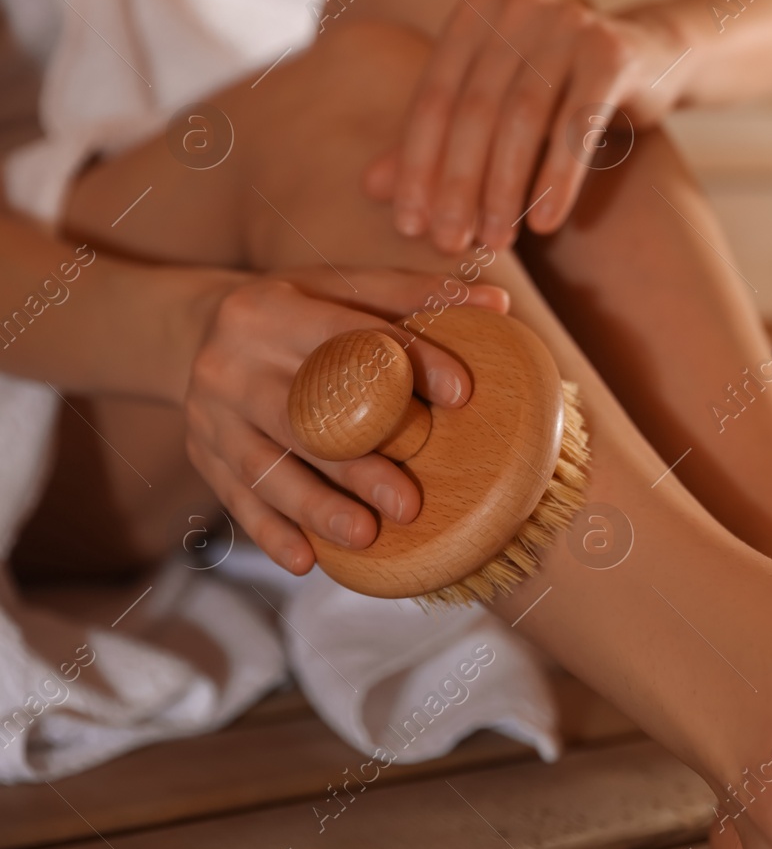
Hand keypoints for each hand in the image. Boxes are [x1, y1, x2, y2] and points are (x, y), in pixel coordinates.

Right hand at [183, 268, 510, 574]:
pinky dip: (271, 533)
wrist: (196, 330)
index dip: (410, 363)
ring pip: (267, 467)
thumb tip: (498, 301)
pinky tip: (305, 561)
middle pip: (302, 418)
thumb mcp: (342, 287)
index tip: (461, 394)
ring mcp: (211, 413)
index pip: (349, 338)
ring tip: (366, 536)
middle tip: (410, 503)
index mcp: (272, 311)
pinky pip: (237, 499)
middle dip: (357, 463)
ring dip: (317, 507)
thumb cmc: (297, 311)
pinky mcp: (202, 454)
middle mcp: (231, 363)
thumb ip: (414, 295)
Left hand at [363, 0, 690, 250]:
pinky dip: (558, 178)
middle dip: (458, 184)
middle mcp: (518, 5)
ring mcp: (568, 23)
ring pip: (523, 119)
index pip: (434, 97)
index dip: (416, 165)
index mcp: (477, 12)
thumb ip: (440, 140)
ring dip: (505, 188)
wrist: (655, 58)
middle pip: (475, 110)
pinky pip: (578, 125)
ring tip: (497, 243)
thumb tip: (372, 188)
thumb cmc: (562, 92)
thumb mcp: (499, 113)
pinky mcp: (613, 52)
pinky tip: (547, 222)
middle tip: (450, 244)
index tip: (409, 226)